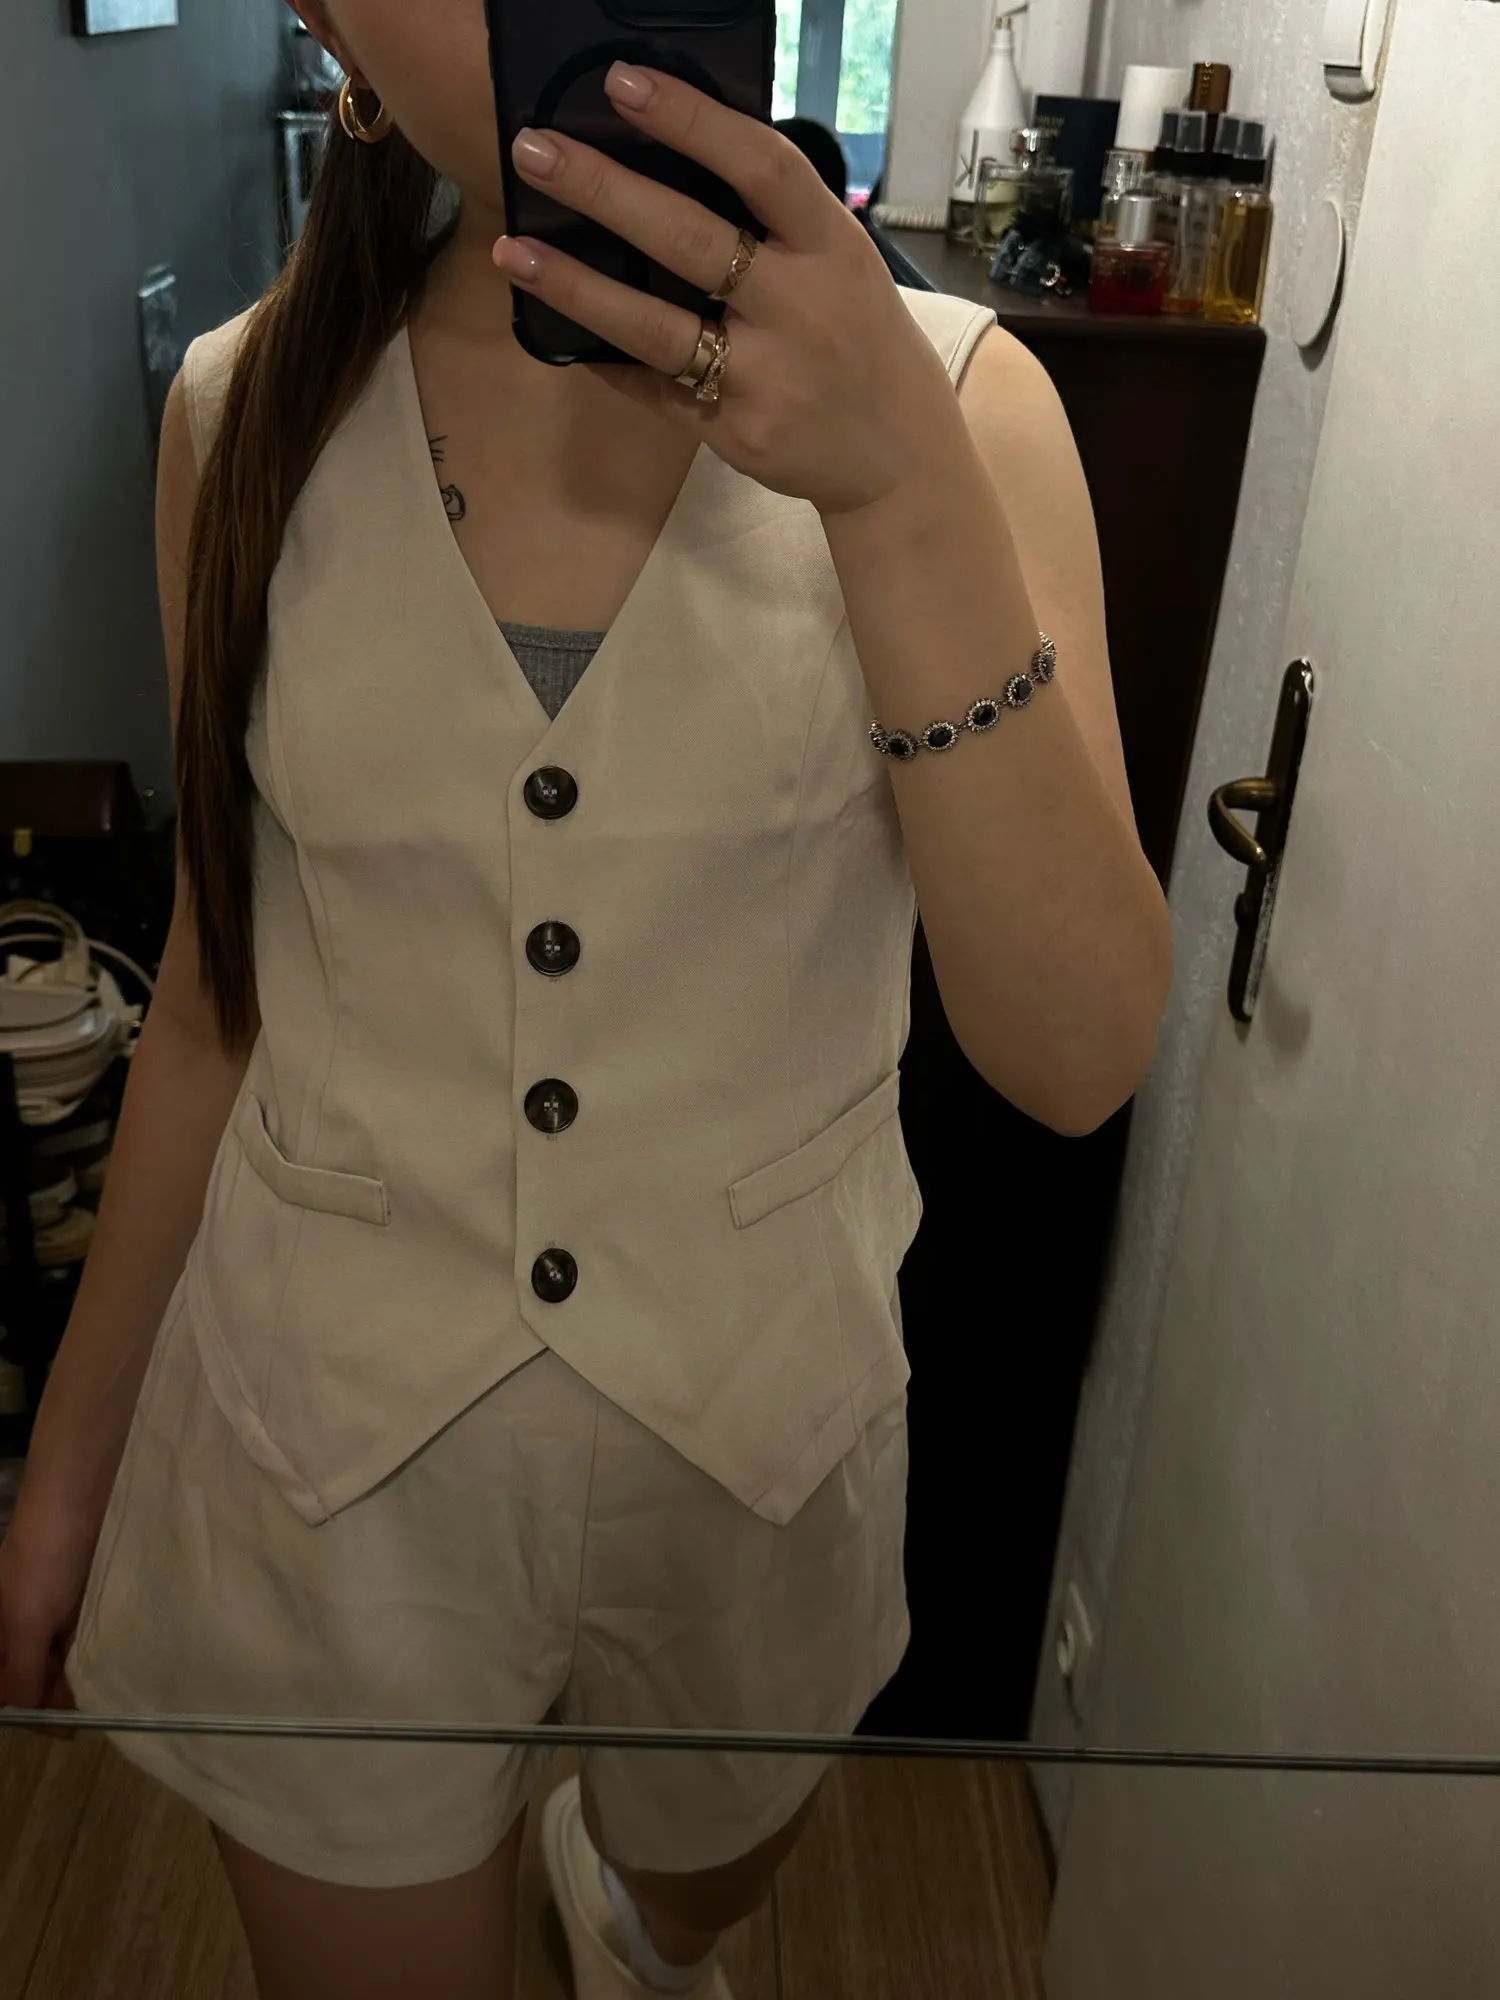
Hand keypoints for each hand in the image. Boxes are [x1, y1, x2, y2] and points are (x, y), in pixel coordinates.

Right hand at [0, 1485, 98, 1740]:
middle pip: (32, 1678)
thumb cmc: (45, 1559)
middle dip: (59, 1697)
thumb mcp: (26, 1623)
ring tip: (112, 1691)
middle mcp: (16, 1626)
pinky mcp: (80, 1598)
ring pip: (61, 1661)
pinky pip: (84, 1638)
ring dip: (81, 1678)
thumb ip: (21, 1675)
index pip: (5, 1690)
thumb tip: (25, 1718)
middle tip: (97, 1709)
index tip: (68, 1728)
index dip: (30, 1710)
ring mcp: (49, 1611)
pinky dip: (96, 1653)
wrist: (84, 1495)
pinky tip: (117, 1663)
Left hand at [493, 62, 973, 518]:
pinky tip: (560, 333)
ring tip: (515, 252)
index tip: (623, 83)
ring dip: (577, 287)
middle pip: (689, 240)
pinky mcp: (734, 432)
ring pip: (654, 327)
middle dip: (604, 191)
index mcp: (832, 249)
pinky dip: (605, 361)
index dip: (691, 121)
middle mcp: (799, 310)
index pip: (760, 167)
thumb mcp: (843, 266)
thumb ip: (776, 223)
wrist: (898, 458)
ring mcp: (765, 378)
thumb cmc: (860, 341)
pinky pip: (653, 390)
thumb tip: (673, 160)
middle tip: (534, 152)